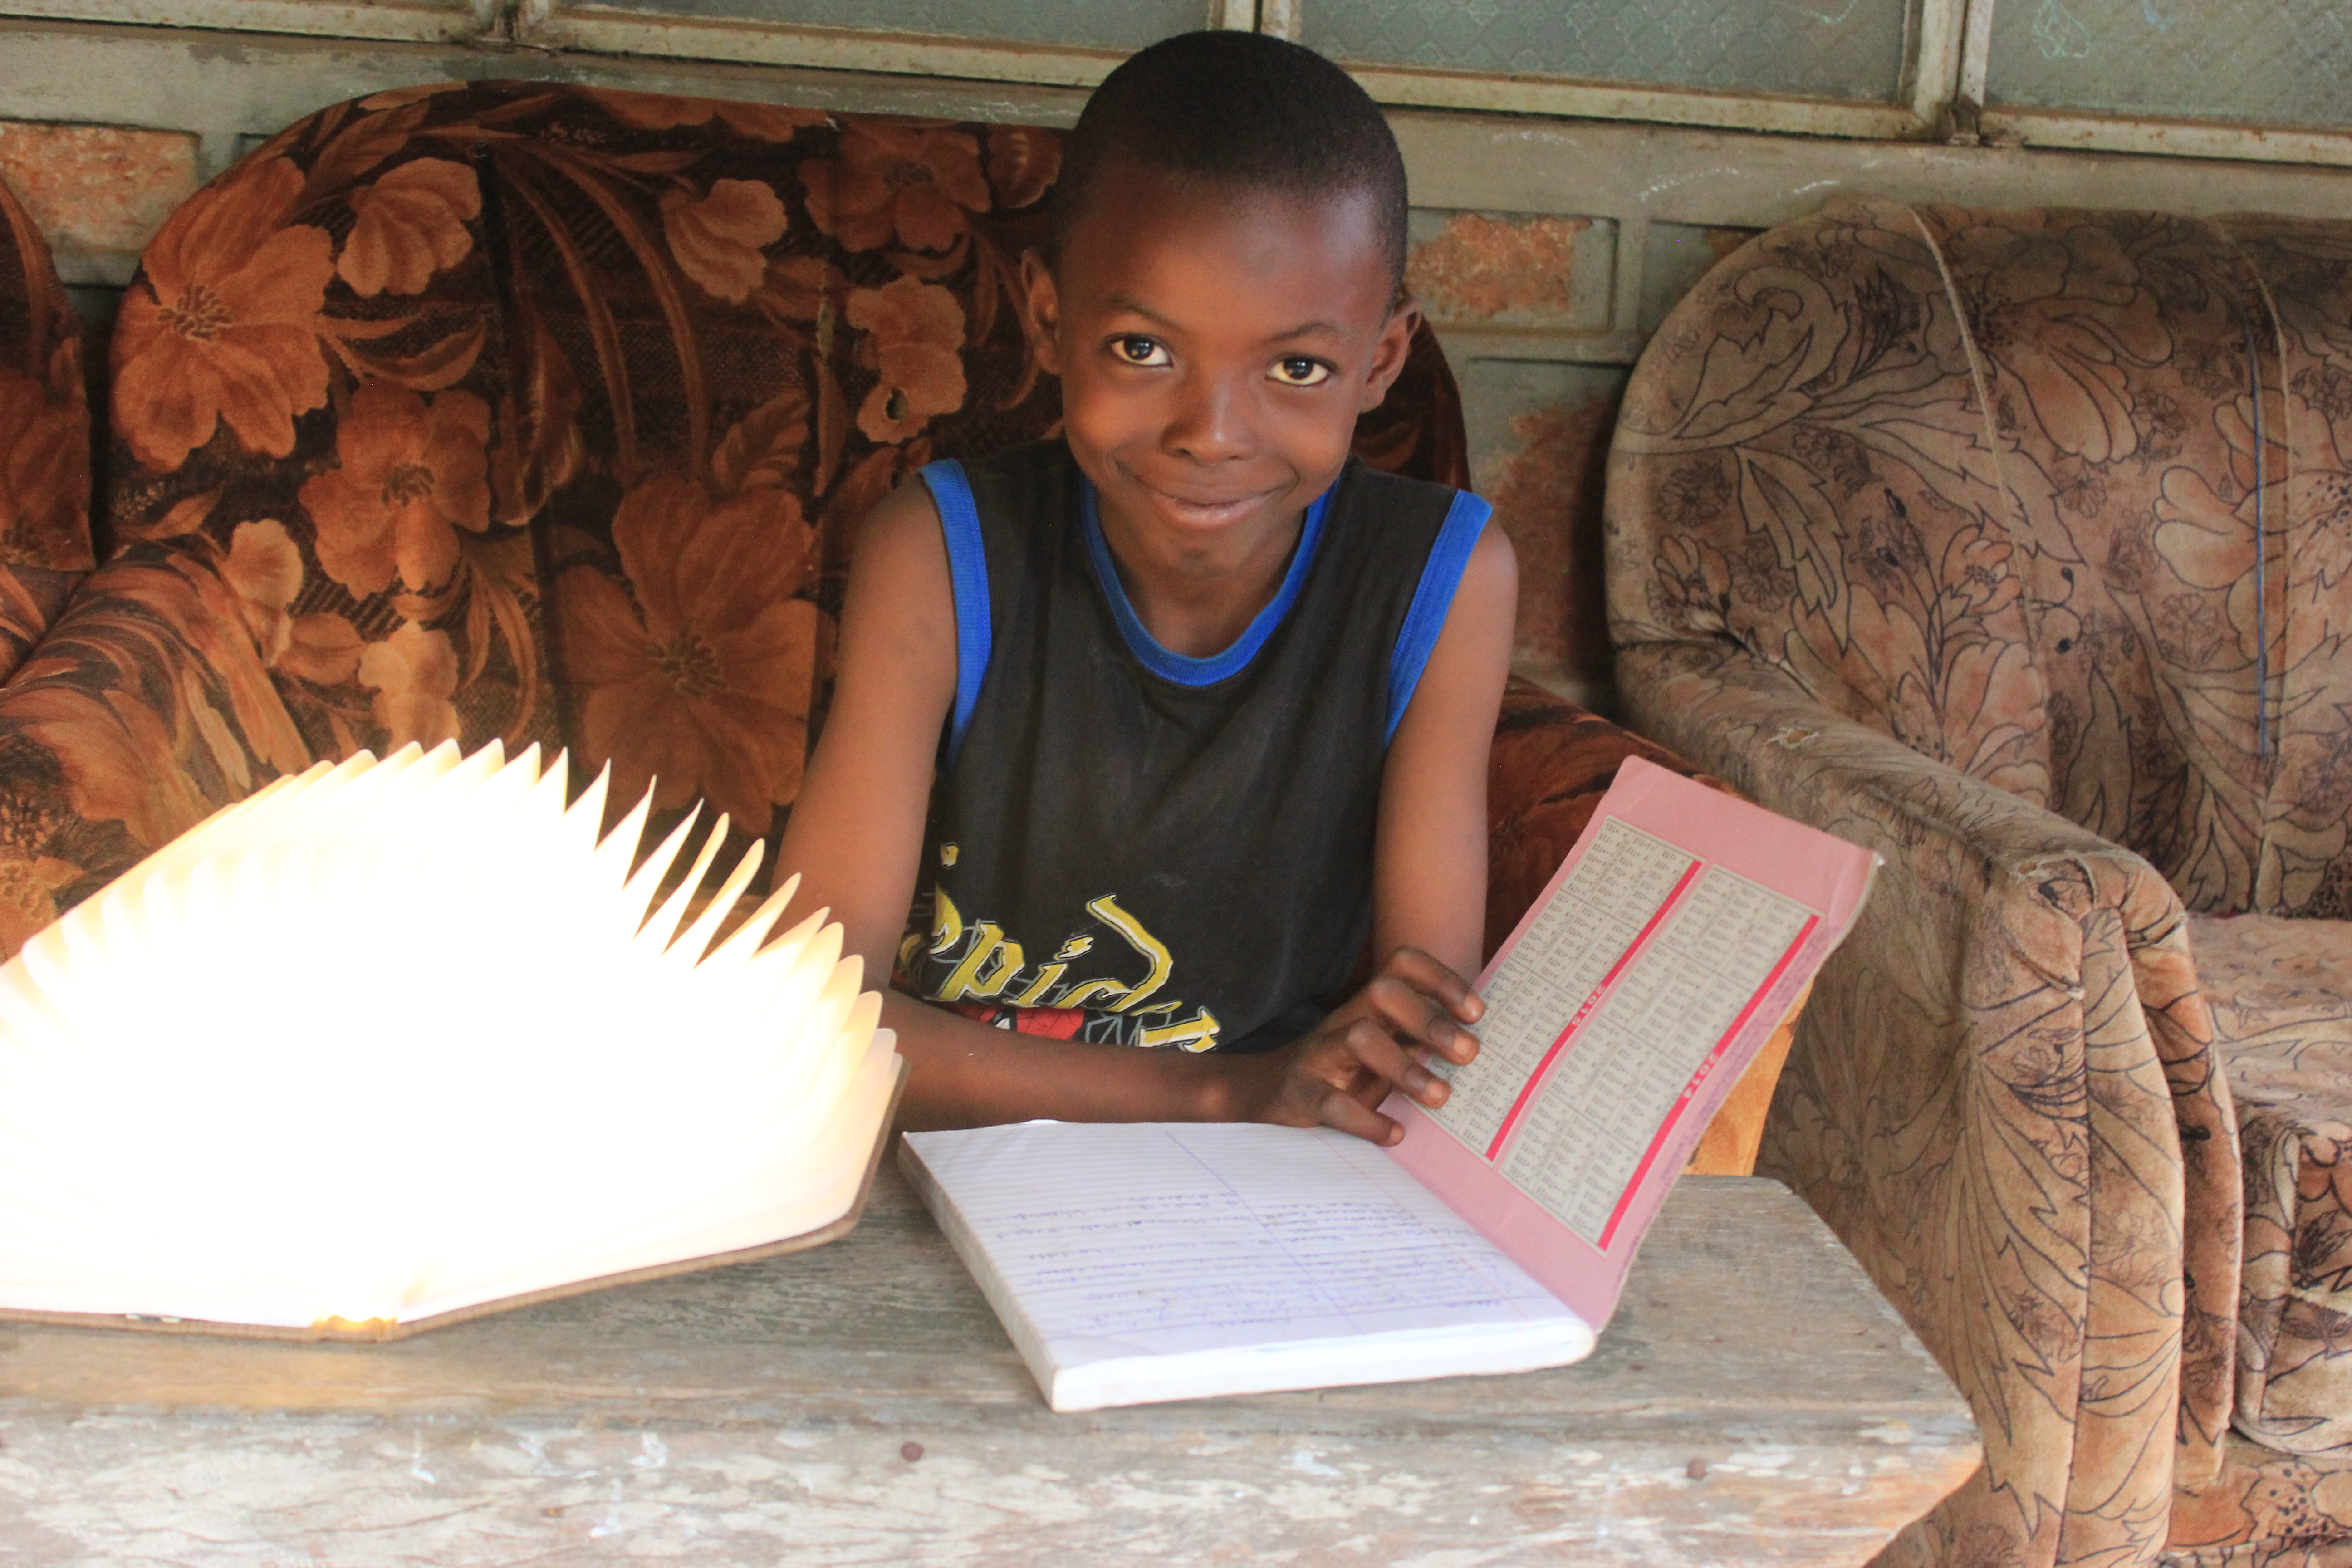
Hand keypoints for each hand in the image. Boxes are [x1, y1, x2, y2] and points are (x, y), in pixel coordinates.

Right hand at [1223, 946, 1482, 1144]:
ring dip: (1406, 1067)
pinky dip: (1367, 1120)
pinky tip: (1395, 1134)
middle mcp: (1344, 1021)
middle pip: (1383, 991)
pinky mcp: (1301, 1093)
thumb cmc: (1340, 1074)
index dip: (1440, 979)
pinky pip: (1333, 1101)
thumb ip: (1417, 1042)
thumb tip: (1478, 1046)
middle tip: (1469, 1054)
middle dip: (1430, 1019)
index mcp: (1367, 1008)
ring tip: (1440, 1096)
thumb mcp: (1380, 1050)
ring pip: (1360, 1038)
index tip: (1475, 1013)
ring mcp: (1319, 1055)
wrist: (1265, 1095)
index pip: (1401, 966)